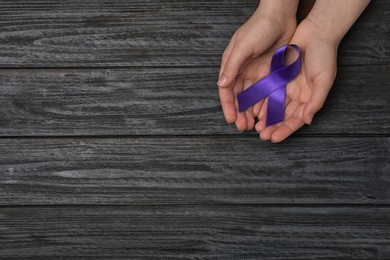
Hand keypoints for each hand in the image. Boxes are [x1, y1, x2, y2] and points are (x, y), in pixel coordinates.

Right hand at [218, 1, 297, 129]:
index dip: (228, 106)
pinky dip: (265, 103)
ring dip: (251, 111)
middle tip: (243, 127)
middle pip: (239, 97)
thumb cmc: (259, 27)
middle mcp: (243, 71)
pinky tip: (266, 113)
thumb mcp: (242, 47)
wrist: (281, 15)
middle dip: (240, 113)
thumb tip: (221, 84)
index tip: (231, 119)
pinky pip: (266, 92)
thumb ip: (232, 66)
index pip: (226, 90)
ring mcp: (257, 73)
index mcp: (232, 65)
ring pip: (252, 97)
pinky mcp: (270, 73)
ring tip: (254, 124)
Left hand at [255, 19, 337, 141]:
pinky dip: (260, 101)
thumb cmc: (324, 56)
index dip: (285, 130)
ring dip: (264, 117)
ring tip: (255, 126)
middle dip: (272, 127)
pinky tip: (253, 109)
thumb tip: (307, 120)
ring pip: (272, 106)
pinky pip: (266, 91)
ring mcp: (285, 86)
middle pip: (282, 116)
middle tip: (261, 135)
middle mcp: (296, 95)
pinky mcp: (276, 76)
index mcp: (308, 99)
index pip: (295, 120)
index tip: (274, 138)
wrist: (315, 32)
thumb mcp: (324, 80)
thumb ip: (316, 101)